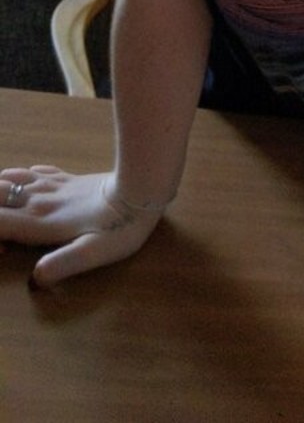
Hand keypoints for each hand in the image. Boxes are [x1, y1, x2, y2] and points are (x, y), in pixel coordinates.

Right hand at [0, 166, 163, 286]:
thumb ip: (62, 265)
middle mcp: (39, 200)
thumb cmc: (120, 226)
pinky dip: (19, 178)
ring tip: (8, 213)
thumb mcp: (93, 253)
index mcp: (40, 221)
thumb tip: (36, 277)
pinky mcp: (68, 178)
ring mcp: (53, 185)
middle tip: (7, 232)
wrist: (143, 187)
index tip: (3, 250)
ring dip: (0, 193)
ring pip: (10, 178)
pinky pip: (34, 172)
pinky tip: (26, 187)